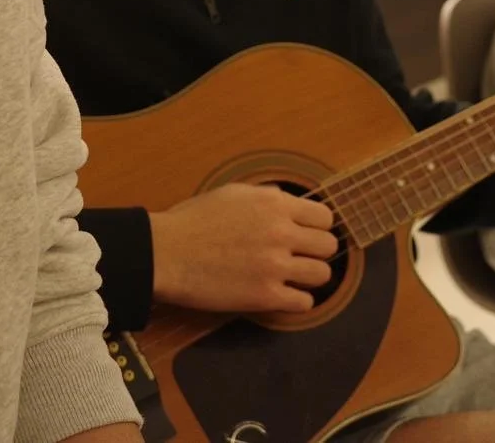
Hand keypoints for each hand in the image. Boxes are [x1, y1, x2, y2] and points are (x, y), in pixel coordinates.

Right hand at [149, 184, 337, 313]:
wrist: (166, 253)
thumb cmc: (193, 221)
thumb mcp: (234, 192)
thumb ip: (267, 197)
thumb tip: (287, 201)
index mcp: (275, 204)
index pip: (325, 217)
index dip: (317, 227)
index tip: (306, 235)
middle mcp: (281, 233)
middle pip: (328, 246)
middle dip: (316, 251)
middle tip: (300, 257)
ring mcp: (275, 266)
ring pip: (322, 274)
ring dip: (309, 277)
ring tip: (292, 278)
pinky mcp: (265, 296)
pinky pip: (304, 303)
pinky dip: (297, 301)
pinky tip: (283, 296)